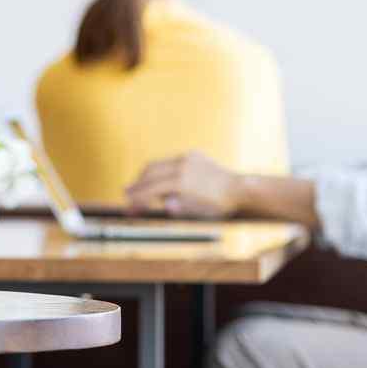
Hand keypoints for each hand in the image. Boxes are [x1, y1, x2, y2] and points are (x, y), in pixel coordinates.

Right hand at [124, 151, 240, 218]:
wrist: (239, 189)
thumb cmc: (219, 205)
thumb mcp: (198, 212)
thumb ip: (178, 208)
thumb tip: (163, 205)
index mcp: (181, 183)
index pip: (151, 189)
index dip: (137, 197)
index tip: (128, 204)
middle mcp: (181, 167)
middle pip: (149, 173)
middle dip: (137, 184)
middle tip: (127, 194)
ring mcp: (186, 158)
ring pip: (157, 164)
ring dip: (145, 175)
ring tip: (139, 186)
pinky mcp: (192, 154)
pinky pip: (169, 161)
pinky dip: (160, 170)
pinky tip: (158, 179)